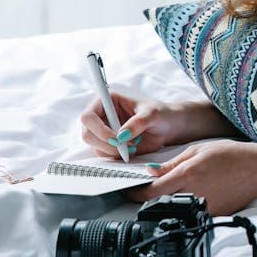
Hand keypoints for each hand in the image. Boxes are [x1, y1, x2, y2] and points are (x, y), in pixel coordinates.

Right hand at [80, 94, 220, 158]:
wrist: (169, 126)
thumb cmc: (161, 113)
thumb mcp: (153, 114)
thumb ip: (137, 123)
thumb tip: (121, 136)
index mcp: (107, 101)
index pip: (88, 116)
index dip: (99, 129)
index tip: (117, 138)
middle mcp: (101, 115)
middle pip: (87, 134)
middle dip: (106, 143)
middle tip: (126, 147)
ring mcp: (104, 131)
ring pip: (95, 146)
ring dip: (113, 151)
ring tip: (134, 145)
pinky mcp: (109, 144)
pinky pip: (104, 154)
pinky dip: (116, 155)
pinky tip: (132, 149)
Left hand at [126, 140, 256, 214]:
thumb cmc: (232, 156)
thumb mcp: (198, 151)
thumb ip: (172, 164)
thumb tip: (150, 173)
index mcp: (187, 175)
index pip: (150, 191)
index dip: (134, 193)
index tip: (127, 189)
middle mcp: (194, 193)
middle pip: (158, 203)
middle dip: (148, 197)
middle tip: (144, 189)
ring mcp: (204, 206)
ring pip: (175, 209)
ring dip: (167, 202)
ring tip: (172, 188)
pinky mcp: (214, 214)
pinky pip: (192, 212)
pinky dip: (186, 205)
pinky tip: (192, 193)